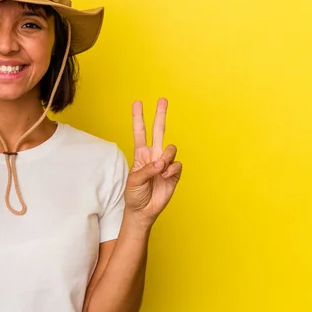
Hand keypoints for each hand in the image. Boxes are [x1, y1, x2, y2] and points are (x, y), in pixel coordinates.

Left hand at [124, 98, 181, 225]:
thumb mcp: (134, 181)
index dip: (138, 118)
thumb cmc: (134, 194)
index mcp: (141, 154)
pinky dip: (172, 169)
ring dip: (166, 156)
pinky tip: (166, 175)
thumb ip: (146, 170)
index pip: (139, 132)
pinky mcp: (174, 174)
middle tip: (163, 99)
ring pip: (171, 148)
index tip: (137, 103)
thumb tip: (161, 162)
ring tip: (160, 168)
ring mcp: (165, 164)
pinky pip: (177, 164)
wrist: (143, 211)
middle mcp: (154, 155)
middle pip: (158, 131)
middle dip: (160, 115)